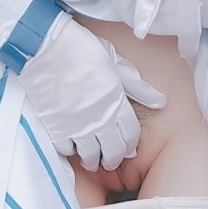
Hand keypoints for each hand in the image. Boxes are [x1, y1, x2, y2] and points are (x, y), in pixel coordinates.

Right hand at [17, 17, 165, 170]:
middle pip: (113, 151)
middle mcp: (100, 120)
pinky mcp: (57, 128)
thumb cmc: (82, 50)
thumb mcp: (116, 63)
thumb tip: (160, 102)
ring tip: (90, 160)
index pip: (130, 136)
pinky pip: (66, 150)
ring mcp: (78, 126)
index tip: (126, 149)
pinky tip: (70, 145)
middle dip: (113, 159)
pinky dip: (69, 150)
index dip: (129, 146)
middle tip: (109, 161)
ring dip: (92, 160)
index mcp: (117, 103)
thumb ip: (138, 87)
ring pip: (90, 156)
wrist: (46, 48)